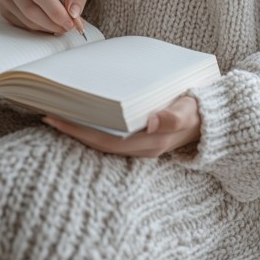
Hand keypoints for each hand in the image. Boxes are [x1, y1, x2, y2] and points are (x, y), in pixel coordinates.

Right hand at [0, 0, 87, 33]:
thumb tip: (74, 12)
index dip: (55, 10)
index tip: (70, 21)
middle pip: (31, 9)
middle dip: (53, 22)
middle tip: (68, 26)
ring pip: (27, 20)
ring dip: (48, 27)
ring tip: (62, 24)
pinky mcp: (4, 10)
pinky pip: (23, 26)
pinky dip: (40, 29)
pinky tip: (49, 22)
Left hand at [42, 95, 200, 156]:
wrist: (212, 122)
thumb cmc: (198, 111)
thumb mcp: (189, 110)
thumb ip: (174, 116)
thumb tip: (153, 121)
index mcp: (148, 142)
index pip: (104, 140)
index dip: (77, 131)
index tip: (53, 117)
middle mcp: (140, 149)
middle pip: (97, 143)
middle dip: (71, 130)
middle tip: (46, 111)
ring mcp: (140, 147)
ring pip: (102, 141)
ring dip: (80, 129)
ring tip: (59, 111)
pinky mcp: (140, 140)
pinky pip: (110, 137)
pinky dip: (93, 127)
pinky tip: (82, 114)